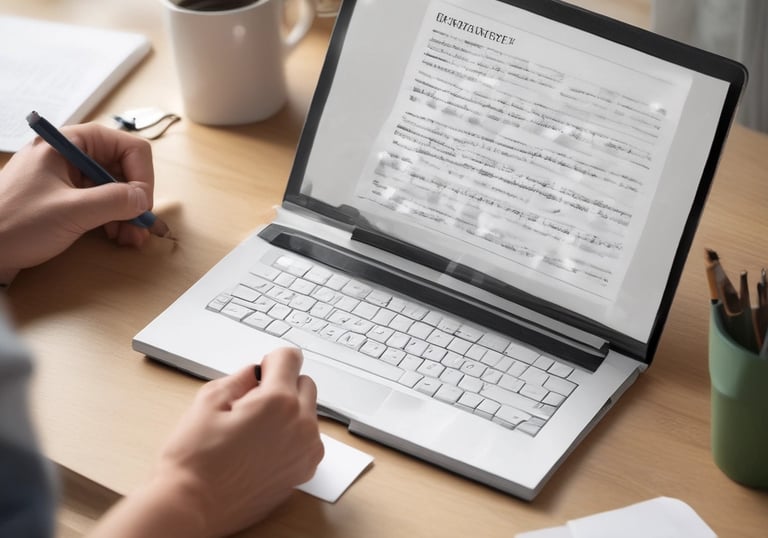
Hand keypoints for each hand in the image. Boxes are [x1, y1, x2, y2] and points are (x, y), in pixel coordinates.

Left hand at [0, 123, 154, 275]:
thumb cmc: (13, 224)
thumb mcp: (71, 211)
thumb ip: (114, 201)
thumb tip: (143, 198)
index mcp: (69, 144)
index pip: (126, 146)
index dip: (141, 175)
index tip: (142, 205)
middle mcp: (70, 156)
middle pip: (123, 168)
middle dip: (137, 198)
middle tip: (142, 226)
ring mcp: (66, 178)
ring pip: (115, 188)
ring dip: (128, 213)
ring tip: (131, 238)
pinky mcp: (64, 199)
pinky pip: (100, 203)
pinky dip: (114, 219)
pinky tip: (118, 237)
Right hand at [89, 347, 323, 537]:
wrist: (191, 507)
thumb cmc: (194, 461)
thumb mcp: (207, 401)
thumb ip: (239, 378)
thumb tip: (255, 372)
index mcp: (278, 402)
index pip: (291, 357)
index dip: (271, 361)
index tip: (259, 374)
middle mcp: (301, 425)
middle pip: (304, 384)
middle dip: (282, 386)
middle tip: (250, 405)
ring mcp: (306, 450)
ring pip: (308, 412)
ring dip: (289, 412)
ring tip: (253, 431)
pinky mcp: (304, 470)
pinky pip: (307, 439)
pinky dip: (292, 436)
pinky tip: (262, 448)